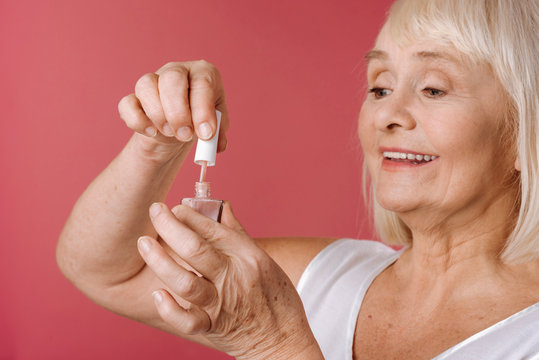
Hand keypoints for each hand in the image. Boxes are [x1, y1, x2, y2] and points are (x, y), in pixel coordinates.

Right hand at [118, 60, 228, 154]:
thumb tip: (216, 144)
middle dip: (178, 111)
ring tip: (170, 134)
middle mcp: (177, 71)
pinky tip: (152, 133)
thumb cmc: (200, 123)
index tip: (205, 134)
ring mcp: (153, 81)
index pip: (203, 83)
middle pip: (172, 78)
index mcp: (203, 73)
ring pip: (146, 85)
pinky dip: (137, 121)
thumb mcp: (215, 128)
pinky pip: (127, 103)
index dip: (203, 110)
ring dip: (158, 114)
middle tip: (185, 135)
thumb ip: (218, 135)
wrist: (179, 131)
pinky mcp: (134, 97)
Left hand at [137, 202, 322, 359]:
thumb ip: (237, 234)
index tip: (175, 207)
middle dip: (169, 226)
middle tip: (155, 211)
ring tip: (145, 243)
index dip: (190, 215)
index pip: (213, 230)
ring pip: (185, 282)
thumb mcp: (263, 259)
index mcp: (248, 257)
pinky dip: (169, 308)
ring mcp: (222, 304)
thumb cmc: (276, 297)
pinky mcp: (213, 327)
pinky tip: (158, 293)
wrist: (284, 340)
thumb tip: (222, 207)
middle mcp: (234, 278)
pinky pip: (186, 321)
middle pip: (195, 249)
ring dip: (160, 261)